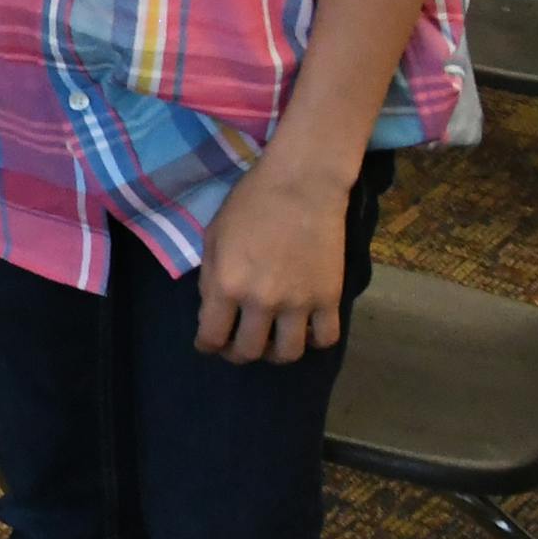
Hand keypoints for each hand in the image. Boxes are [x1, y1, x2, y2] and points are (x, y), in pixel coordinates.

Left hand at [195, 157, 354, 362]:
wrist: (302, 184)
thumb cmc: (250, 203)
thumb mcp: (213, 236)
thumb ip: (210, 277)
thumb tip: (212, 309)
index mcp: (227, 284)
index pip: (212, 337)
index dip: (207, 346)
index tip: (208, 344)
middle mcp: (261, 301)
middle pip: (249, 351)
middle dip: (236, 353)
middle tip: (236, 344)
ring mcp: (299, 303)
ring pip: (287, 354)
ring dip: (274, 353)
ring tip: (270, 340)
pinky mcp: (330, 298)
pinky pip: (325, 338)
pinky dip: (313, 340)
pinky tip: (304, 329)